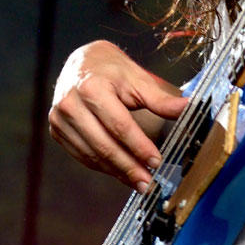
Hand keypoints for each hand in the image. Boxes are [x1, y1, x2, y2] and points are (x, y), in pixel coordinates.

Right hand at [48, 40, 187, 189]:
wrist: (82, 62)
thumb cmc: (112, 70)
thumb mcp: (137, 79)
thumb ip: (160, 99)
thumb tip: (188, 108)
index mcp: (92, 88)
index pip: (119, 125)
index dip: (139, 146)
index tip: (156, 162)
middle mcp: (71, 104)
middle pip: (104, 145)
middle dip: (128, 167)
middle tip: (148, 182)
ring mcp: (60, 118)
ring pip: (92, 154)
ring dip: (116, 172)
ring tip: (138, 181)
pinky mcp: (56, 130)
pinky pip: (82, 155)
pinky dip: (102, 166)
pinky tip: (120, 172)